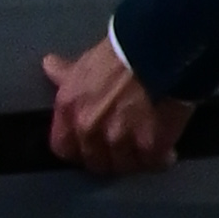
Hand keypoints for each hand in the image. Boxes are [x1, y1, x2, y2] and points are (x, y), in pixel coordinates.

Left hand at [43, 41, 191, 174]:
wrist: (158, 51)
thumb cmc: (121, 52)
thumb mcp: (86, 61)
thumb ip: (67, 75)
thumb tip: (50, 66)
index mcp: (69, 109)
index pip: (63, 148)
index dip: (78, 150)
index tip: (91, 147)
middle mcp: (89, 128)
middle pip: (96, 163)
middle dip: (111, 158)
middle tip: (125, 148)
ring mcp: (119, 140)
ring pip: (126, 166)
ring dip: (137, 160)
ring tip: (149, 149)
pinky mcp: (150, 146)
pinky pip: (154, 163)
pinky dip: (162, 158)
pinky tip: (168, 150)